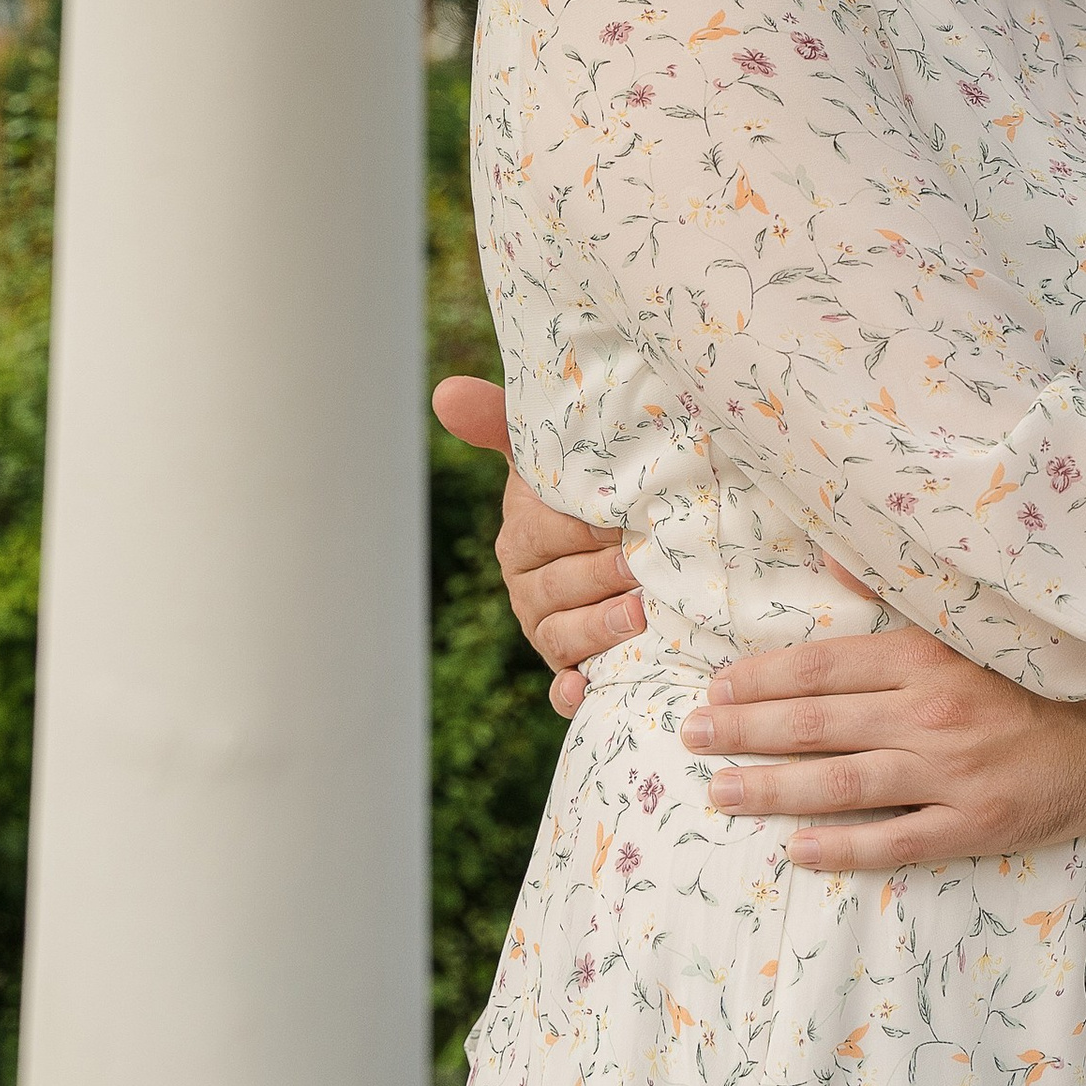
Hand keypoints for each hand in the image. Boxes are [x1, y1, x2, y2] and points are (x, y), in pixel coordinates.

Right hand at [431, 375, 642, 711]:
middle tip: (639, 570)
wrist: (627, 527)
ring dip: (596, 632)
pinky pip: (562, 687)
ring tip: (639, 616)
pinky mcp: (572, 665)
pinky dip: (571, 694)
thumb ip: (502, 421)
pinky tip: (584, 693)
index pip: (540, 535)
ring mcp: (548, 629)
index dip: (577, 532)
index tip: (617, 525)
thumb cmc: (585, 488)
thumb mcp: (547, 453)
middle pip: (554, 591)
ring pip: (560, 638)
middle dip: (597, 581)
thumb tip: (445, 392)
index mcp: (521, 537)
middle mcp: (528, 588)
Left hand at [680, 625, 1085, 871]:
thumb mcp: (975, 619)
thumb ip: (901, 590)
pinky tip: (794, 847)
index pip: (821, 665)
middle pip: (814, 723)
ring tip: (717, 792)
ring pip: (839, 782)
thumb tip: (831, 548)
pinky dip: (839, 845)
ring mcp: (951, 773)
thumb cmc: (1046, 669)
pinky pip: (893, 840)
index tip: (713, 686)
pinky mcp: (975, 825)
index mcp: (927, 655)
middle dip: (742, 730)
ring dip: (769, 788)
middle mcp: (929, 711)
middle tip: (689, 736)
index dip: (760, 678)